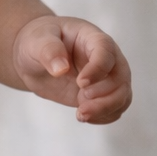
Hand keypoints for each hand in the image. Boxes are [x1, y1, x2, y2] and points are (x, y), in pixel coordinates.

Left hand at [12, 15, 131, 123]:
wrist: (34, 60)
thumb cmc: (38, 43)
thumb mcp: (37, 41)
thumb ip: (48, 51)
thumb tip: (61, 69)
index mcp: (92, 38)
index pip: (106, 51)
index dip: (98, 69)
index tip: (81, 83)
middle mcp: (106, 57)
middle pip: (121, 77)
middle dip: (104, 96)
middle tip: (80, 103)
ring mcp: (106, 77)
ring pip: (122, 96)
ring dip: (105, 109)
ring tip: (81, 114)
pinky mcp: (101, 95)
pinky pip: (115, 108)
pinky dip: (104, 116)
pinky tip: (84, 116)